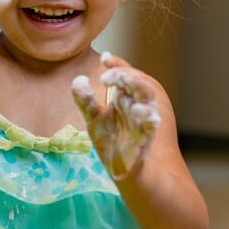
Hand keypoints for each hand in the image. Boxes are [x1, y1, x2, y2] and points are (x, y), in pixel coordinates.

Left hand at [71, 53, 161, 179]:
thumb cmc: (111, 142)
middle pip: (138, 85)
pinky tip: (146, 115)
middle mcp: (135, 107)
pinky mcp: (145, 140)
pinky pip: (151, 128)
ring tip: (124, 91)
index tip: (104, 58)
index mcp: (125, 99)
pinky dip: (150, 121)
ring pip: (147, 103)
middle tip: (107, 78)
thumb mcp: (94, 119)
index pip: (125, 76)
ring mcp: (142, 122)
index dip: (117, 66)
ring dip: (140, 94)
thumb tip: (78, 79)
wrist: (122, 169)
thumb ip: (86, 100)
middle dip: (126, 77)